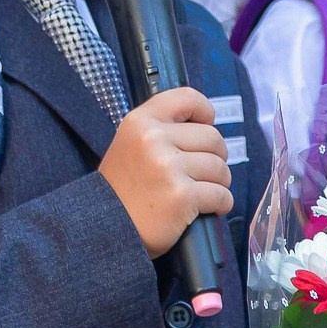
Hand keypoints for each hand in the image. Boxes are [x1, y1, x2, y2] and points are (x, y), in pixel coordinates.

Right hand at [98, 86, 232, 256]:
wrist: (104, 229)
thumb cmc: (123, 190)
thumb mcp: (130, 145)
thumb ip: (161, 129)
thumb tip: (205, 125)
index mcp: (140, 121)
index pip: (188, 98)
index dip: (205, 112)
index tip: (206, 126)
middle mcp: (153, 139)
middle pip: (212, 138)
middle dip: (216, 157)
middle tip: (203, 172)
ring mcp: (168, 168)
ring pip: (220, 168)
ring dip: (219, 182)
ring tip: (203, 192)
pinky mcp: (181, 196)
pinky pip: (221, 194)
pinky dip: (222, 203)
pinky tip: (210, 208)